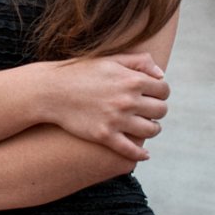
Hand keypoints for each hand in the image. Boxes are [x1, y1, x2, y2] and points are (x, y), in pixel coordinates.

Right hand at [42, 53, 169, 160]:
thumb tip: (161, 75)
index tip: (153, 96)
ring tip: (145, 127)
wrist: (51, 91)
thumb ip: (138, 61)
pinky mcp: (104, 136)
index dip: (161, 93)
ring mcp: (116, 119)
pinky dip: (140, 154)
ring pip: (151, 131)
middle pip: (161, 110)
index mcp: (132, 79)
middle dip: (157, 110)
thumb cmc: (80, 72)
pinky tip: (143, 154)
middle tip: (148, 111)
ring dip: (152, 129)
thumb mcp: (110, 59)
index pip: (164, 90)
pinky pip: (131, 150)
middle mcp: (127, 100)